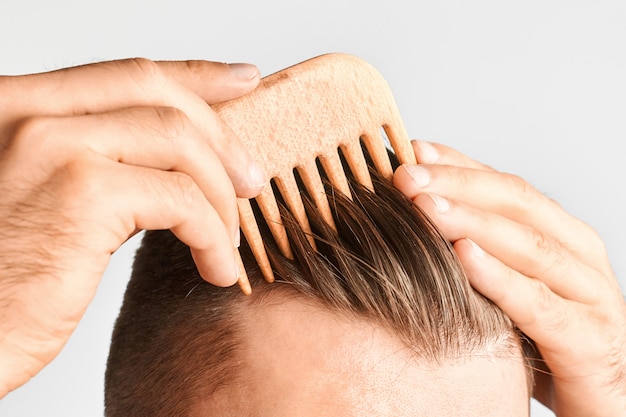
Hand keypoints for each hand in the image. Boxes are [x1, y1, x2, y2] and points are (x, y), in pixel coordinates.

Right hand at [0, 59, 264, 396]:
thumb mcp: (42, 201)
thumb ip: (98, 169)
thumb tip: (171, 167)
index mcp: (15, 108)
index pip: (123, 74)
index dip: (194, 74)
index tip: (242, 80)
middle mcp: (27, 112)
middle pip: (157, 94)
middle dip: (220, 135)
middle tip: (249, 179)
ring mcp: (52, 144)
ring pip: (179, 142)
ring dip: (219, 195)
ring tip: (229, 239)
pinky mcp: (82, 192)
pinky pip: (182, 198)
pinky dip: (213, 235)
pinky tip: (216, 267)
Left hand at [393, 140, 625, 416]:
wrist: (600, 395)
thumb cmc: (542, 335)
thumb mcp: (506, 282)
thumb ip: (475, 247)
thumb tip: (413, 213)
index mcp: (558, 232)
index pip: (503, 184)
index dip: (456, 164)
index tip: (411, 150)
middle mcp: (577, 252)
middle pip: (515, 202)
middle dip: (456, 184)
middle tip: (406, 175)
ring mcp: (590, 294)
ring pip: (528, 244)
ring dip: (471, 221)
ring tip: (424, 207)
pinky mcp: (590, 340)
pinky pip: (539, 304)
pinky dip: (500, 278)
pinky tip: (463, 258)